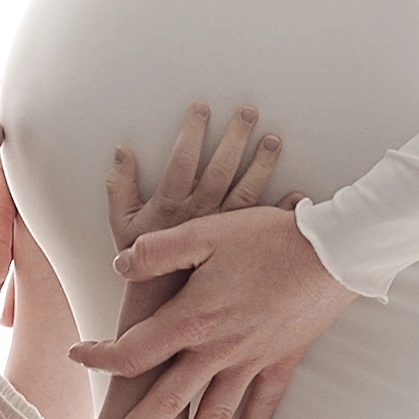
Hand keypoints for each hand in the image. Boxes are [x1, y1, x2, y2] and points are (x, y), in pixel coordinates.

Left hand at [76, 180, 350, 418]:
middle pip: (166, 404)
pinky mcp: (280, 361)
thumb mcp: (204, 231)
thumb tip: (119, 265)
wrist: (332, 252)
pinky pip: (262, 405)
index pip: (134, 352)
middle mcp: (217, 351)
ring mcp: (251, 361)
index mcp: (192, 319)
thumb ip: (157, 251)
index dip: (100, 358)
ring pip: (213, 418)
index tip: (79, 359)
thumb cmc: (268, 237)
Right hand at [105, 98, 282, 270]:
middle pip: (221, 168)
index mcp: (172, 206)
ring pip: (247, 190)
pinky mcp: (241, 247)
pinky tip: (298, 195)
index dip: (192, 131)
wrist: (163, 311)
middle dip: (235, 137)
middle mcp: (200, 214)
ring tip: (273, 139)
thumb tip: (121, 151)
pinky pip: (266, 225)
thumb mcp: (121, 226)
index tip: (202, 107)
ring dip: (262, 163)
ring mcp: (224, 231)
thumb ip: (119, 187)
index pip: (182, 159)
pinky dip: (284, 210)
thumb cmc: (143, 268)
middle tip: (249, 111)